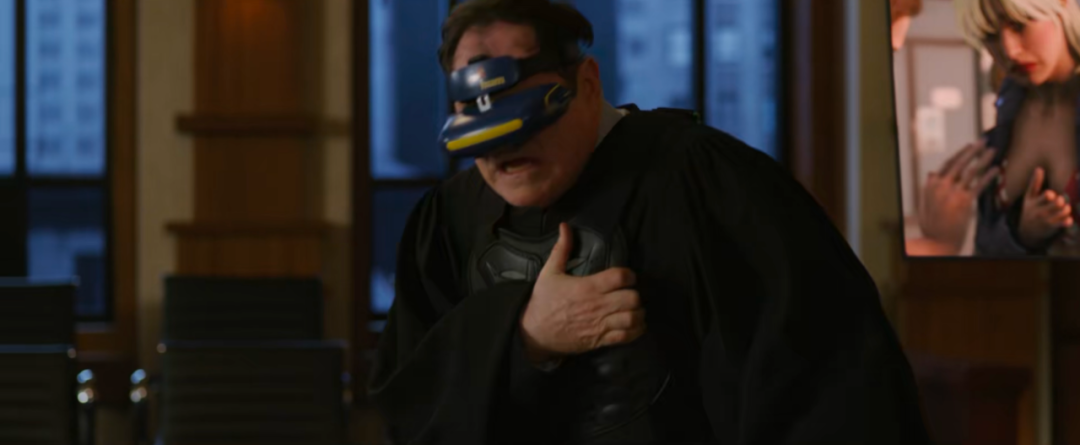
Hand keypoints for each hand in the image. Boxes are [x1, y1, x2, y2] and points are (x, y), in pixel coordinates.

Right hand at [519, 223, 645, 364]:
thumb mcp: (549, 272)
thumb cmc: (543, 301)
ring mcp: (600, 324)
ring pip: (632, 318)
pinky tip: (635, 324)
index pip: (620, 277)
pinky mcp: (600, 340)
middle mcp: (597, 306)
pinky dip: (636, 330)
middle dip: (635, 294)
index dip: (630, 275)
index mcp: (587, 287)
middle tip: (631, 293)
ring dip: (638, 312)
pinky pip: (626, 336)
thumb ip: (561, 249)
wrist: (534, 333)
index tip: (627, 277)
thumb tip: (565, 226)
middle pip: (632, 298)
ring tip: (635, 308)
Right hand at [918, 140, 999, 251]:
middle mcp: (941, 186)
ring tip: (993, 150)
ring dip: (984, 159)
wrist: (936, 243)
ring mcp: (953, 193)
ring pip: (971, 171)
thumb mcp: (925, 204)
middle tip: (984, 140)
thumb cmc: (931, 225)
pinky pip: (979, 185)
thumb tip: (931, 173)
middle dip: (974, 150)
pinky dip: (988, 176)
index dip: (961, 153)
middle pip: (960, 163)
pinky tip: (996, 169)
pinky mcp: (964, 202)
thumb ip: (929, 188)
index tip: (970, 145)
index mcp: (931, 184)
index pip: (948, 163)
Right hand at [1017, 167, 1072, 248]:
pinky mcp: (1052, 227)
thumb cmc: (1031, 209)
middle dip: (1061, 201)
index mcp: (1034, 202)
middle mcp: (1040, 211)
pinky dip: (1067, 221)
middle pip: (1056, 204)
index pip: (1043, 197)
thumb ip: (1035, 183)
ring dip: (1066, 209)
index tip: (1051, 194)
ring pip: (1062, 213)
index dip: (1049, 195)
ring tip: (1066, 208)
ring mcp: (1046, 220)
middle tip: (1061, 200)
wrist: (1026, 231)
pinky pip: (1063, 224)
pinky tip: (1068, 219)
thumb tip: (1039, 168)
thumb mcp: (1029, 197)